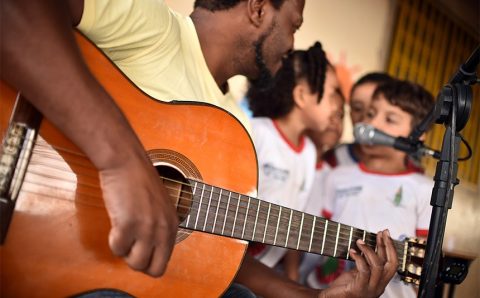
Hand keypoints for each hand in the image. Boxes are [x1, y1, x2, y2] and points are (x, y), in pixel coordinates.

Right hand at [99, 152, 178, 276]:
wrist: (126, 162)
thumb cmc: (138, 181)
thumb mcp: (159, 208)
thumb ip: (159, 229)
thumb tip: (147, 253)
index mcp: (172, 225)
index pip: (163, 262)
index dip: (147, 260)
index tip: (138, 249)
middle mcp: (164, 229)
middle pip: (154, 269)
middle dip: (137, 263)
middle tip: (129, 245)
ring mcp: (147, 228)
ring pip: (135, 264)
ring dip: (125, 252)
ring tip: (123, 233)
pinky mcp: (128, 224)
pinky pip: (117, 249)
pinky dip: (113, 240)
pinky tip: (116, 223)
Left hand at [319, 230, 397, 297]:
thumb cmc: (343, 288)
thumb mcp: (358, 273)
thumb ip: (366, 264)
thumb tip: (370, 246)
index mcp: (380, 283)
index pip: (392, 264)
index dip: (391, 248)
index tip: (386, 235)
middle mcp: (378, 287)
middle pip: (391, 265)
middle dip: (387, 246)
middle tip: (382, 233)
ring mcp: (370, 289)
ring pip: (378, 266)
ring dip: (369, 250)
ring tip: (359, 241)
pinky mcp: (358, 289)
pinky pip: (364, 270)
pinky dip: (359, 258)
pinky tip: (352, 252)